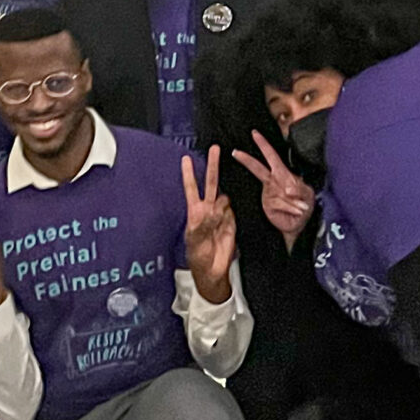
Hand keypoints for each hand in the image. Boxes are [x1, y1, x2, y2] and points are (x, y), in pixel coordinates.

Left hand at [182, 147, 238, 297]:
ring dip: (225, 194)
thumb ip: (203, 223)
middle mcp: (208, 210)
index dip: (189, 174)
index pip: (191, 188)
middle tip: (215, 148)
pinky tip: (232, 205)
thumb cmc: (197, 256)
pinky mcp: (232, 221)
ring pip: (224, 196)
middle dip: (213, 166)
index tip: (186, 159)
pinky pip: (234, 208)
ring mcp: (221, 214)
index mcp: (195, 212)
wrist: (212, 270)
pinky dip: (233, 205)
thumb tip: (214, 209)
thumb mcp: (194, 239)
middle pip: (211, 183)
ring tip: (223, 197)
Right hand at [230, 131, 317, 240]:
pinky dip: (290, 207)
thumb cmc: (304, 206)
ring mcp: (269, 193)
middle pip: (258, 168)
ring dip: (292, 201)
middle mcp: (273, 182)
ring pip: (277, 192)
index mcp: (282, 173)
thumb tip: (288, 189)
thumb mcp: (307, 193)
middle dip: (247, 160)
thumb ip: (299, 188)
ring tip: (301, 208)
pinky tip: (296, 211)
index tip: (254, 134)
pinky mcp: (268, 204)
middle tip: (236, 152)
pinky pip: (278, 202)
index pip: (272, 156)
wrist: (298, 224)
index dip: (263, 145)